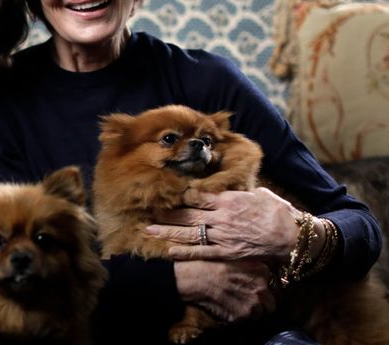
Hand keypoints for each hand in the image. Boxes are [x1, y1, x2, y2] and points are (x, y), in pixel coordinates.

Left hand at [146, 187, 301, 262]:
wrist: (292, 236)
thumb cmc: (278, 212)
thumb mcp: (259, 194)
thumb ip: (241, 192)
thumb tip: (232, 188)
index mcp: (228, 200)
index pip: (198, 196)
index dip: (180, 195)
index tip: (167, 193)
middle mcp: (221, 218)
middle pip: (187, 214)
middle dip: (166, 214)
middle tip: (148, 211)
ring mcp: (222, 236)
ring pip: (189, 233)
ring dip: (167, 232)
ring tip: (149, 230)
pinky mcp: (226, 252)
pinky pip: (201, 252)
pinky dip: (184, 252)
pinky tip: (169, 251)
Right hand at [174, 259, 274, 321]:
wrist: (195, 277)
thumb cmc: (211, 264)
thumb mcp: (235, 257)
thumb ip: (252, 267)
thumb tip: (261, 276)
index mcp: (262, 271)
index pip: (273, 287)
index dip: (262, 290)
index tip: (252, 290)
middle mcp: (262, 288)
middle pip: (270, 303)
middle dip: (261, 304)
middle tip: (245, 300)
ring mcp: (253, 303)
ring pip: (259, 314)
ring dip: (250, 312)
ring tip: (234, 304)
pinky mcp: (243, 315)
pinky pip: (245, 321)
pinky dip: (237, 317)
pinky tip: (226, 307)